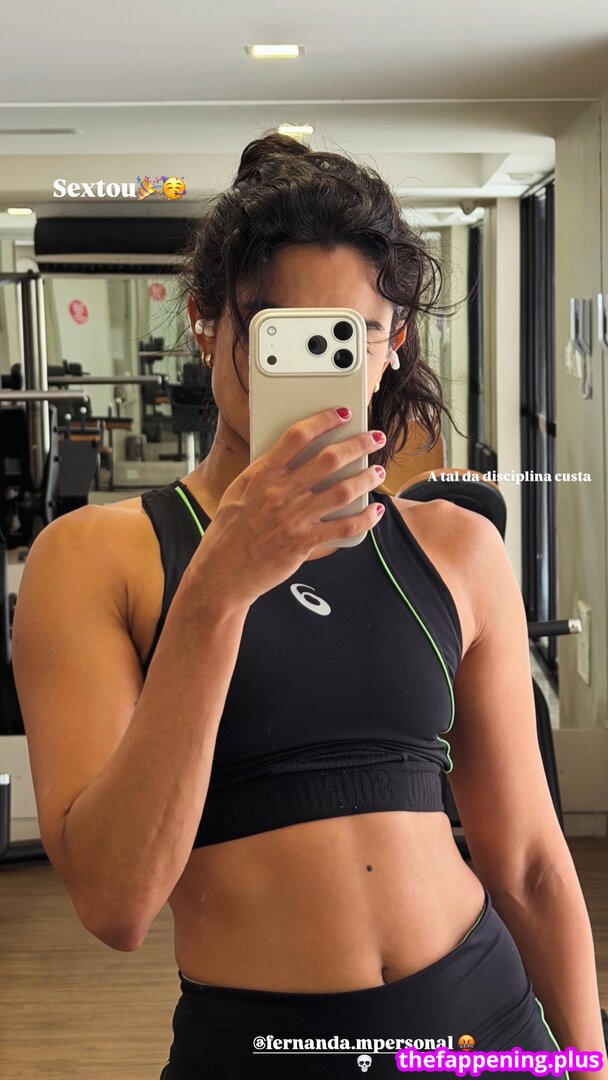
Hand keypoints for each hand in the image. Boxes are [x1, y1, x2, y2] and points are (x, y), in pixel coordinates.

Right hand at [189, 406, 386, 606]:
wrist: (222, 572)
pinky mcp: (303, 543)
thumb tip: (291, 456)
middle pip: (329, 459)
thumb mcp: (239, 491)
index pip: (297, 436)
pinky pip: (344, 527)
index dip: (323, 420)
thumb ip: (265, 473)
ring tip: (376, 471)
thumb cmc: (228, 531)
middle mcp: (279, 493)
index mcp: (261, 474)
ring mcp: (293, 518)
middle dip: (358, 444)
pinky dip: (364, 517)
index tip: (342, 414)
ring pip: (342, 490)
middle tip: (374, 438)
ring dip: (366, 478)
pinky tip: (374, 511)